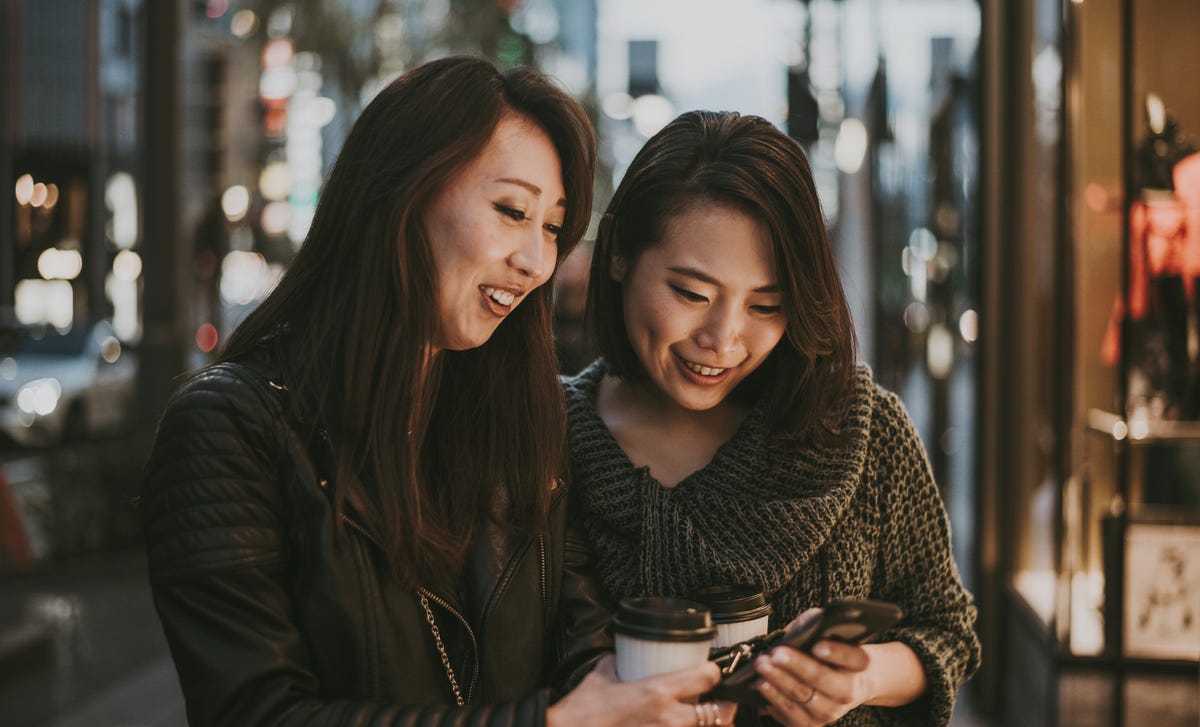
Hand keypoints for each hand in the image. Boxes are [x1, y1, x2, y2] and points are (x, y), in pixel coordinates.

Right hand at [548, 655, 736, 726]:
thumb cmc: (583, 710)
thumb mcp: (603, 674)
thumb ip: (621, 662)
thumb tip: (626, 654)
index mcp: (657, 692)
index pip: (707, 677)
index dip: (714, 671)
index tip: (711, 670)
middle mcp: (669, 718)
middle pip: (721, 712)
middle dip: (724, 704)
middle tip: (719, 698)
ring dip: (711, 723)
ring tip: (705, 717)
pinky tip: (682, 725)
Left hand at [753, 638, 869, 725]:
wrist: (850, 683)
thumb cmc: (833, 653)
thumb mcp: (831, 634)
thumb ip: (815, 627)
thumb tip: (796, 629)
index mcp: (859, 664)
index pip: (853, 657)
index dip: (836, 652)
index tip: (818, 646)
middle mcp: (849, 690)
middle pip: (823, 679)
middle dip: (796, 666)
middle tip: (776, 654)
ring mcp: (832, 710)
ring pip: (804, 698)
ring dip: (780, 683)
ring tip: (763, 668)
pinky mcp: (815, 723)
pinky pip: (793, 717)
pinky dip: (776, 701)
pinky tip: (764, 687)